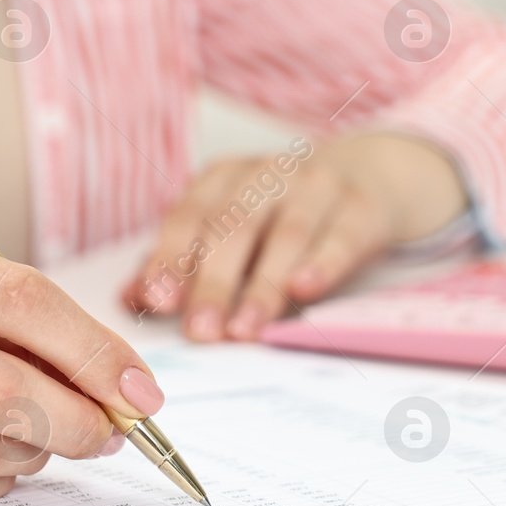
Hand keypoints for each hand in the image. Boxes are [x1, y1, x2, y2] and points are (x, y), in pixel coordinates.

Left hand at [122, 133, 467, 341]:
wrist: (374, 174)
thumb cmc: (286, 213)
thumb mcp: (234, 230)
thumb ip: (184, 264)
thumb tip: (131, 299)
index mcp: (224, 179)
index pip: (189, 216)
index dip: (171, 258)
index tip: (158, 300)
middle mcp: (267, 174)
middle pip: (234, 228)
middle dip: (214, 282)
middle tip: (201, 331)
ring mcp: (318, 185)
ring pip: (286, 235)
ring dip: (263, 285)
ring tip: (246, 329)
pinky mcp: (363, 205)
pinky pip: (342, 234)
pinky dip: (322, 261)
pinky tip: (306, 288)